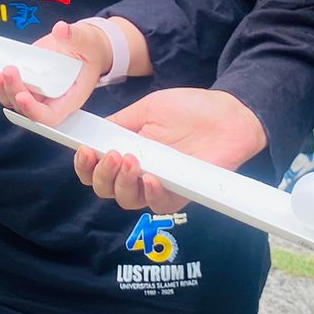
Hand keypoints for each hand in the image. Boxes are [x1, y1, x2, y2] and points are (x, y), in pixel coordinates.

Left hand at [0, 19, 106, 124]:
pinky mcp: (22, 79)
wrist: (82, 47)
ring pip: (11, 98)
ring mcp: (33, 90)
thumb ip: (75, 37)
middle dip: (12, 92)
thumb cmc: (90, 49)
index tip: (23, 97)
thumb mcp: (88, 41)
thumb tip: (61, 30)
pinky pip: (2, 86)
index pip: (50, 116)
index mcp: (69, 98)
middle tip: (4, 73)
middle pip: (25, 107)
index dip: (35, 111)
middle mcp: (48, 99)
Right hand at [74, 87, 267, 213]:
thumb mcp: (149, 108)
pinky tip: (150, 178)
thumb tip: (92, 132)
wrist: (228, 114)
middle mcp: (139, 172)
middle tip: (111, 155)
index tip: (84, 151)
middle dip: (101, 175)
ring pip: (127, 200)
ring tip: (129, 160)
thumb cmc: (190, 109)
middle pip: (106, 189)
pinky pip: (158, 205)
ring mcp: (160, 184)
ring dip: (121, 183)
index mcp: (127, 150)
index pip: (96, 169)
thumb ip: (120, 122)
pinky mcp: (181, 194)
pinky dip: (150, 194)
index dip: (84, 166)